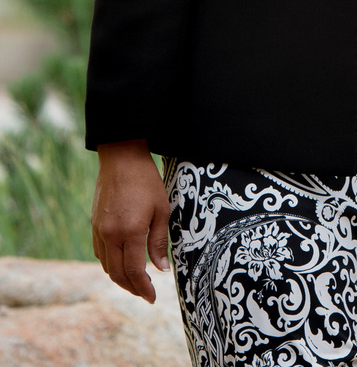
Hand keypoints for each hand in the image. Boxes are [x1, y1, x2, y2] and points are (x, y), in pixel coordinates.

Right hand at [91, 139, 170, 302]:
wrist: (121, 160)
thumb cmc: (147, 182)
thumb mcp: (161, 209)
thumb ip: (159, 241)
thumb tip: (162, 269)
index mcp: (130, 232)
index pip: (134, 271)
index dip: (143, 288)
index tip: (152, 298)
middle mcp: (110, 236)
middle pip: (117, 274)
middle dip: (132, 288)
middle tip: (145, 294)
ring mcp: (99, 231)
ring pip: (106, 266)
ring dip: (120, 278)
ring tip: (136, 282)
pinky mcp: (94, 226)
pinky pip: (100, 254)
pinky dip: (111, 264)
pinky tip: (122, 263)